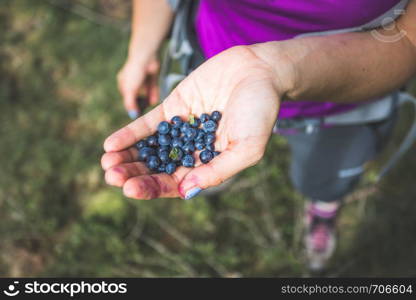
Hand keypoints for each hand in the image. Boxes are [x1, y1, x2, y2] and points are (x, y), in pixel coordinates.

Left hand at [103, 46, 283, 199]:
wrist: (260, 70)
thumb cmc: (261, 111)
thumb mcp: (247, 147)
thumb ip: (218, 170)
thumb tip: (186, 190)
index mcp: (208, 164)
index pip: (176, 183)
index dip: (153, 188)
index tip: (131, 189)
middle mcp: (191, 150)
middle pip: (157, 168)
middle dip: (134, 174)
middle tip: (112, 177)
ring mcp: (180, 129)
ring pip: (149, 148)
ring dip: (127, 157)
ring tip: (107, 163)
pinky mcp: (173, 107)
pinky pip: (148, 124)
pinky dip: (130, 134)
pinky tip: (111, 143)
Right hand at [117, 55, 159, 118]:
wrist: (147, 57)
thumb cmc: (134, 73)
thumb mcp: (130, 90)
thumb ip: (130, 103)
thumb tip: (132, 114)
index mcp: (123, 82)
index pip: (127, 98)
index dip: (131, 106)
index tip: (136, 115)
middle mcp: (132, 81)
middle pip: (137, 96)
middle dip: (140, 104)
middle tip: (144, 113)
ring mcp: (142, 79)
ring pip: (145, 93)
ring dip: (147, 100)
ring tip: (149, 106)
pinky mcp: (151, 78)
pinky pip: (152, 89)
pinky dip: (153, 94)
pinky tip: (154, 100)